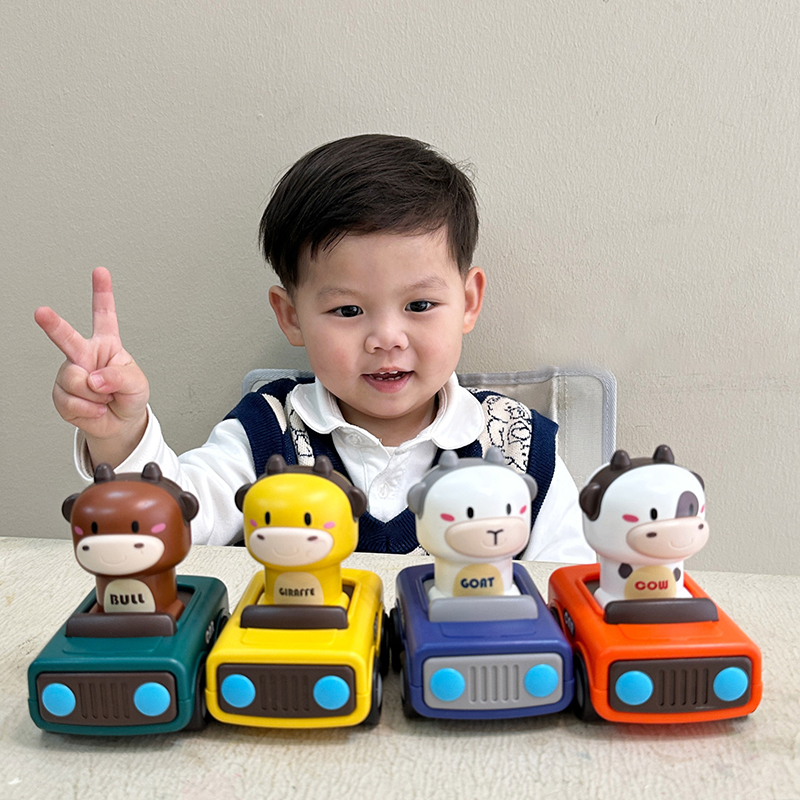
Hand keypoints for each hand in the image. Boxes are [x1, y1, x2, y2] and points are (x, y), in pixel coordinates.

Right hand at [35, 268, 148, 458]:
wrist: (120, 424)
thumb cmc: (130, 397)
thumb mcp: (137, 384)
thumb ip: (119, 377)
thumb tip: (93, 379)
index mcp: (107, 345)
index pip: (104, 315)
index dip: (102, 293)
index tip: (100, 272)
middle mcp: (85, 355)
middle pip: (67, 338)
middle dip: (53, 325)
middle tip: (41, 312)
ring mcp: (71, 374)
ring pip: (74, 379)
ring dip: (94, 395)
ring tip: (104, 399)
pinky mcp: (61, 394)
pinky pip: (70, 401)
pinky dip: (87, 409)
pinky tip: (95, 409)